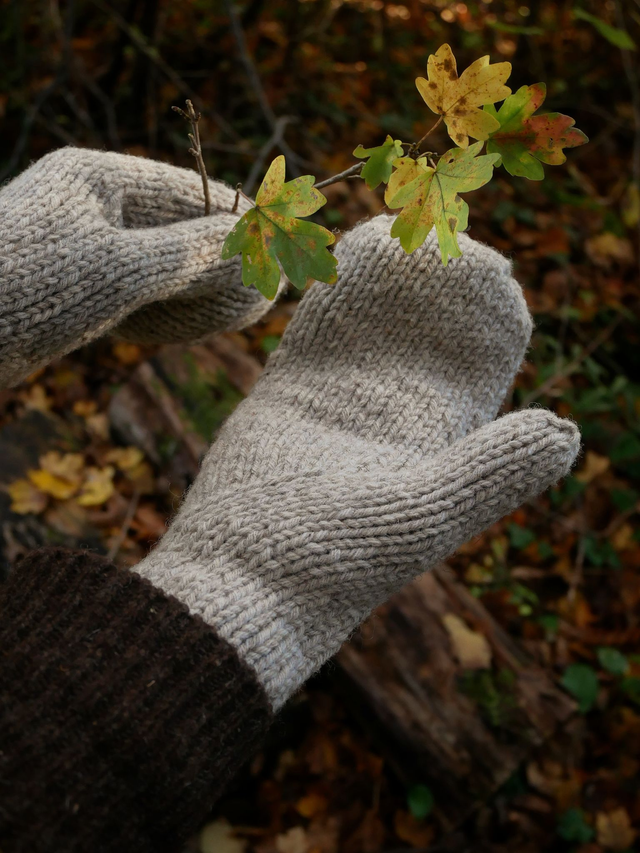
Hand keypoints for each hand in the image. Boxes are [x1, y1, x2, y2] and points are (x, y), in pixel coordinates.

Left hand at [0, 147, 281, 387]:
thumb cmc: (24, 290)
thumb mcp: (120, 270)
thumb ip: (191, 253)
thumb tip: (253, 242)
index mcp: (98, 179)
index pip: (189, 192)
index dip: (239, 220)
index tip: (282, 246)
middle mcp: (92, 209)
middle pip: (178, 229)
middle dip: (223, 260)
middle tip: (271, 289)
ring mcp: (83, 252)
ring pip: (161, 266)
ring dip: (200, 290)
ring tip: (243, 313)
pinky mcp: (74, 293)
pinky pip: (136, 296)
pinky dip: (168, 311)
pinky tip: (195, 329)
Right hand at [137, 216, 579, 709]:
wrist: (247, 580)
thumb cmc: (337, 561)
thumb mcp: (427, 515)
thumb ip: (492, 472)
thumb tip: (568, 429)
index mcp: (436, 442)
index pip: (478, 366)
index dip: (491, 318)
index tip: (496, 268)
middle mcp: (393, 418)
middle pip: (428, 335)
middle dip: (440, 286)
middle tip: (445, 224)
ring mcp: (340, 401)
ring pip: (374, 325)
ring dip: (389, 281)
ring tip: (401, 226)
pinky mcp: (290, 395)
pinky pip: (319, 330)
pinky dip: (336, 292)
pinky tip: (344, 255)